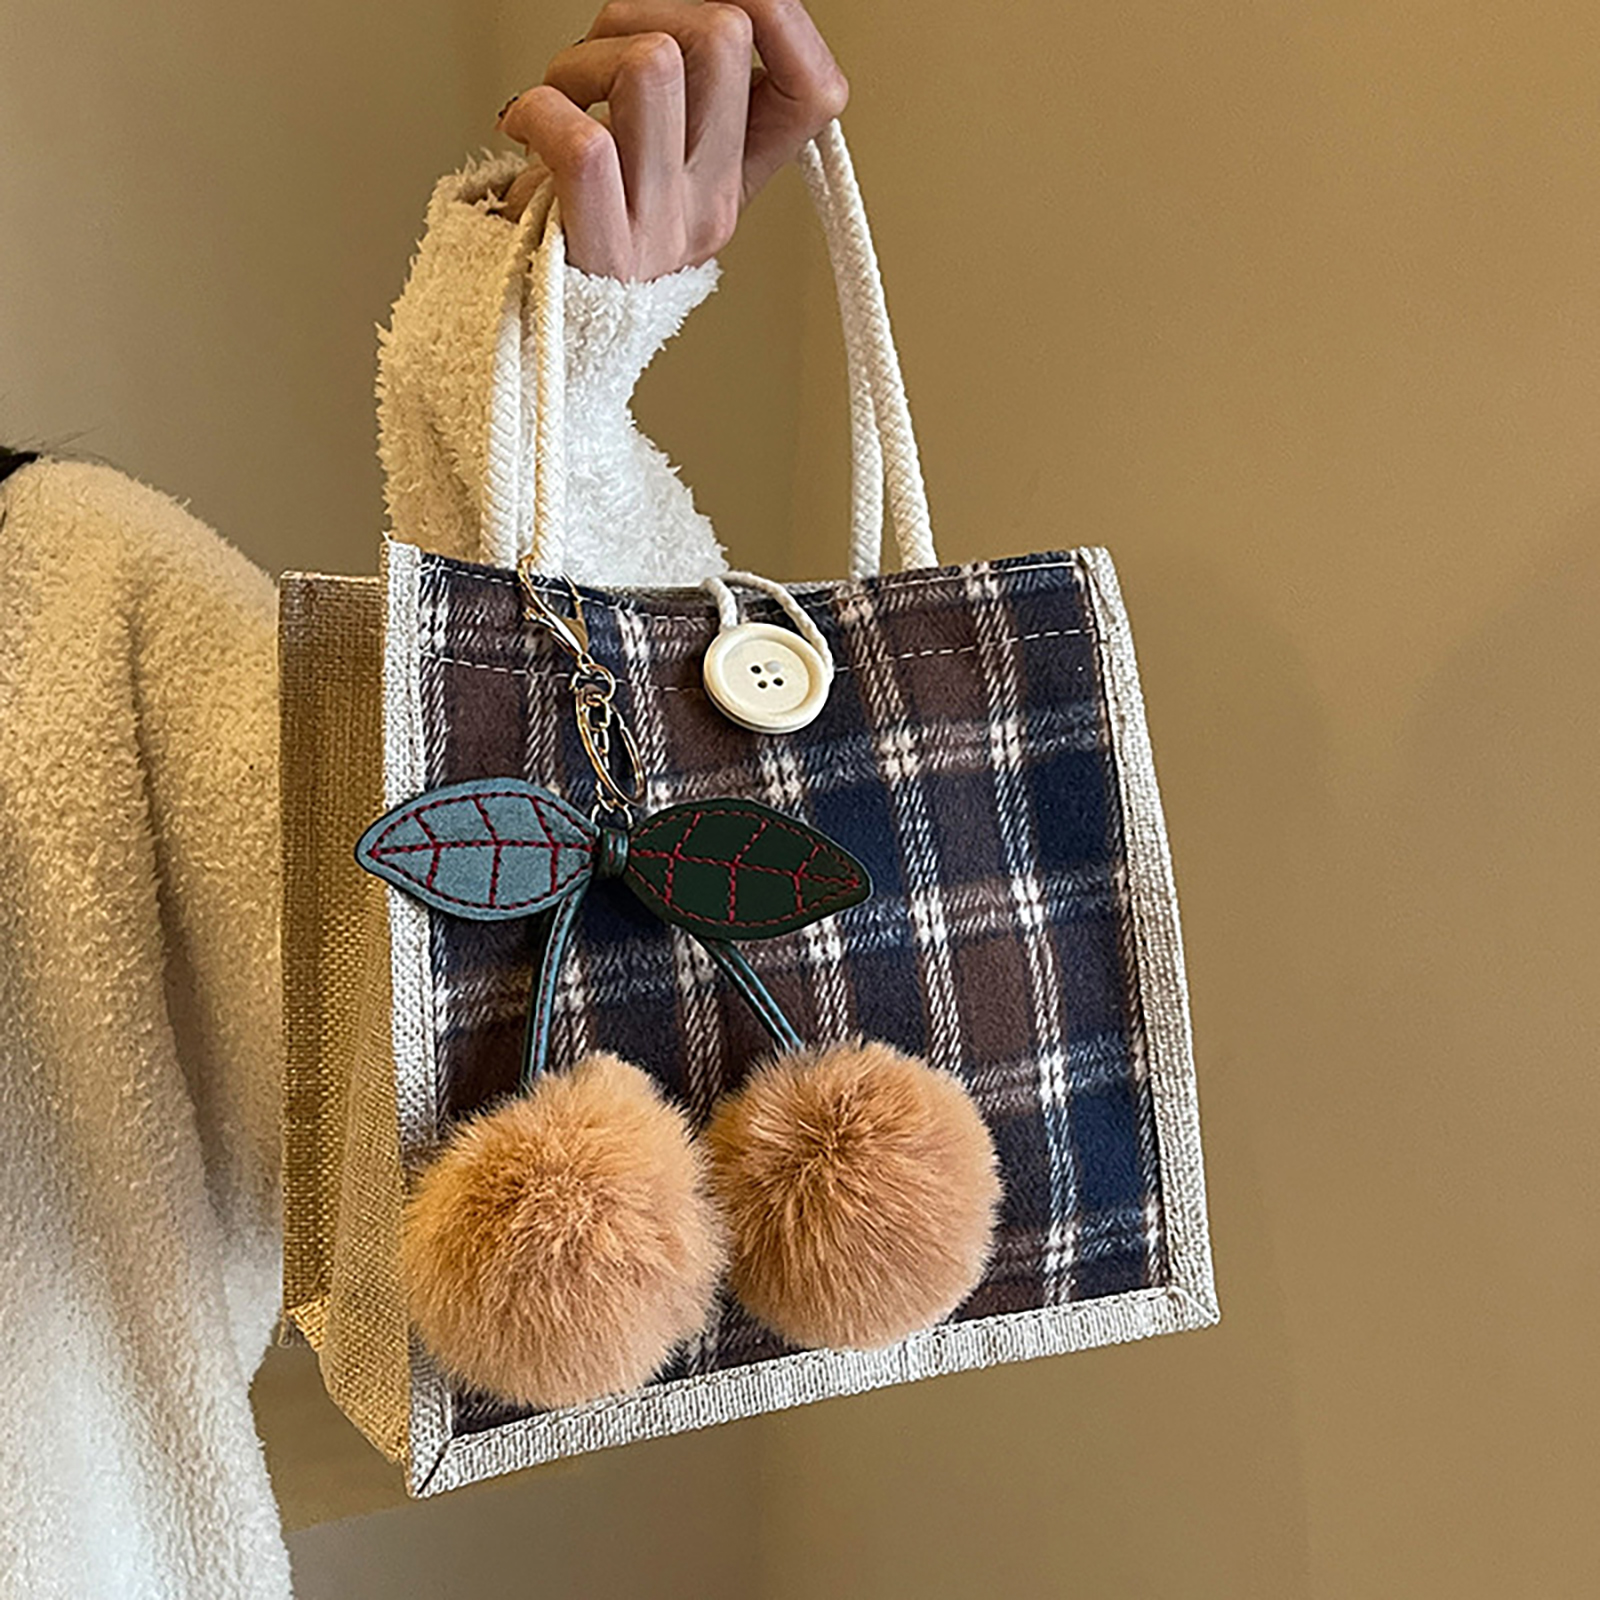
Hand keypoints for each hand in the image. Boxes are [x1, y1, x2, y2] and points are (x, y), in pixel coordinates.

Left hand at [494, 0, 847, 280]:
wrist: (539, 342)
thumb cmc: (575, 237)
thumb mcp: (651, 164)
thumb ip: (680, 97)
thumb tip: (685, 5)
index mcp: (735, 179)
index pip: (816, 93)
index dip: (781, 17)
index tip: (718, 4)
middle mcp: (711, 202)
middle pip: (724, 36)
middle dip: (649, 11)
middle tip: (604, 62)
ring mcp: (662, 227)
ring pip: (653, 64)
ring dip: (584, 56)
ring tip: (562, 97)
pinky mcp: (604, 246)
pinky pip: (585, 141)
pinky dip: (537, 110)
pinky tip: (525, 128)